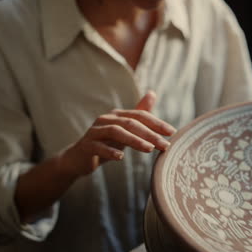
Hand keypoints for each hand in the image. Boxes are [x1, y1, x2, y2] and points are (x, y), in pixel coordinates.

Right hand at [57, 91, 175, 177]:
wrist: (79, 158)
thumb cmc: (106, 142)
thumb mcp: (124, 129)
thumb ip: (139, 113)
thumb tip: (152, 93)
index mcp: (117, 115)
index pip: (140, 115)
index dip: (157, 123)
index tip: (172, 132)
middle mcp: (106, 119)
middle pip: (130, 123)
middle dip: (150, 133)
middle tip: (165, 145)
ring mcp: (94, 132)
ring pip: (116, 132)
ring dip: (134, 140)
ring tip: (149, 149)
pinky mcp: (86, 146)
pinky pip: (98, 147)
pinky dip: (110, 151)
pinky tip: (120, 157)